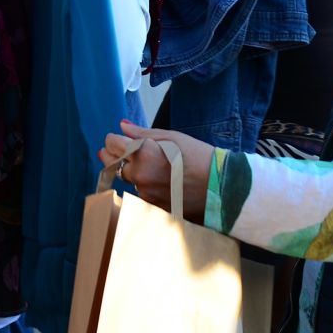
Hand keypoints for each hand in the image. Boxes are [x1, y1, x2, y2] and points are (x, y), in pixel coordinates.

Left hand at [98, 122, 214, 222]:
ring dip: (129, 170)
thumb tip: (122, 126)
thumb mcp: (171, 137)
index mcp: (143, 154)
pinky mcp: (153, 206)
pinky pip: (140, 192)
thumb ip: (143, 133)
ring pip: (128, 179)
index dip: (112, 139)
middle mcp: (140, 176)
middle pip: (113, 164)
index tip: (115, 137)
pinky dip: (142, 183)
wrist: (219, 186)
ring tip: (139, 162)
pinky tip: (153, 177)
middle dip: (112, 155)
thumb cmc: (198, 156)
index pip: (113, 144)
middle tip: (114, 150)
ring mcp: (145, 194)